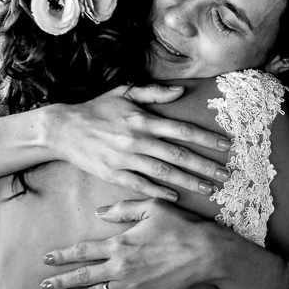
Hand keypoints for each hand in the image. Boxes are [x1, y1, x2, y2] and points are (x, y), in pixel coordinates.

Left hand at [39, 198, 217, 288]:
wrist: (203, 253)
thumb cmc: (179, 227)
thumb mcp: (152, 207)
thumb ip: (122, 209)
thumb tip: (98, 212)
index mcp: (119, 244)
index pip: (82, 251)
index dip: (62, 255)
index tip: (46, 259)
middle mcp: (119, 267)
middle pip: (82, 276)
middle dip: (60, 281)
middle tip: (43, 287)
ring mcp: (129, 287)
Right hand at [45, 85, 231, 199]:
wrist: (62, 129)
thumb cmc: (97, 109)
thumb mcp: (125, 92)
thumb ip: (154, 93)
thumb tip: (181, 91)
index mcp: (143, 120)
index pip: (182, 130)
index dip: (206, 138)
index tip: (225, 147)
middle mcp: (137, 139)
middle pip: (179, 155)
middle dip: (205, 166)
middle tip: (226, 175)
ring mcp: (125, 158)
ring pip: (164, 172)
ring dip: (188, 182)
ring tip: (209, 189)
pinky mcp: (113, 174)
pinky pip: (141, 185)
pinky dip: (159, 191)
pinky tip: (176, 198)